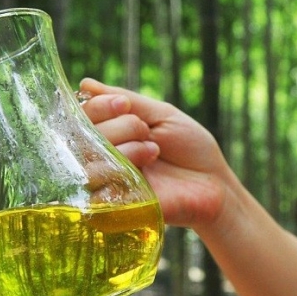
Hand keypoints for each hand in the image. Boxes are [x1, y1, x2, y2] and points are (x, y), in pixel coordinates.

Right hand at [79, 78, 228, 228]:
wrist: (215, 183)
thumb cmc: (190, 148)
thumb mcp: (161, 115)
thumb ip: (126, 101)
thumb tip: (85, 84)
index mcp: (112, 133)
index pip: (82, 118)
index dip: (97, 107)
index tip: (123, 104)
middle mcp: (103, 158)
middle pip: (83, 138)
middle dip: (119, 127)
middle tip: (146, 132)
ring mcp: (107, 184)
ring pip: (89, 163)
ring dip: (125, 150)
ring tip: (153, 152)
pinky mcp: (113, 210)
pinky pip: (97, 192)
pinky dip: (122, 175)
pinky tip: (148, 173)